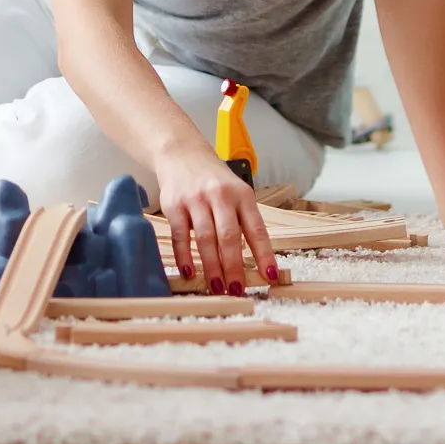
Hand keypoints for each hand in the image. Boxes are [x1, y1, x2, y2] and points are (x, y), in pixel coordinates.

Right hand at [151, 144, 276, 292]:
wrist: (181, 153)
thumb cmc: (213, 179)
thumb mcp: (236, 192)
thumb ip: (243, 220)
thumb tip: (254, 260)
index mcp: (242, 195)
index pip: (256, 229)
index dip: (264, 254)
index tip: (270, 276)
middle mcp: (220, 195)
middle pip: (229, 237)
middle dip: (234, 267)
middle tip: (237, 290)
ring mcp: (196, 200)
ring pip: (205, 239)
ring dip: (212, 267)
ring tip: (217, 287)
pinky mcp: (174, 205)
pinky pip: (180, 236)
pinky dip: (185, 256)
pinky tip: (190, 272)